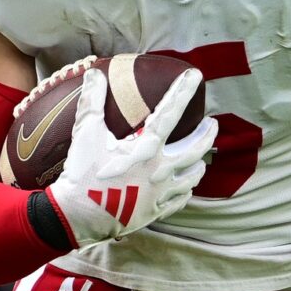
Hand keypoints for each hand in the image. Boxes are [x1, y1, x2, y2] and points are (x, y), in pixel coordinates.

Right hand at [47, 67, 215, 246]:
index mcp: (147, 147)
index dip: (184, 91)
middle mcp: (160, 169)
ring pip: (192, 176)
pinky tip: (187, 187)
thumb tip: (94, 74)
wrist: (78, 217)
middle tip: (212, 123)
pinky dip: (186, 191)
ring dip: (199, 164)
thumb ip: (92, 102)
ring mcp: (161, 192)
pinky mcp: (155, 211)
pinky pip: (180, 200)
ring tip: (201, 158)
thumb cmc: (82, 173)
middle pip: (196, 148)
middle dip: (207, 134)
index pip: (171, 112)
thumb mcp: (85, 134)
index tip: (196, 76)